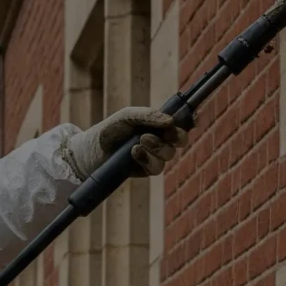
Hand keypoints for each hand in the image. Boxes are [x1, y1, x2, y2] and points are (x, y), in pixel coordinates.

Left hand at [62, 106, 189, 177]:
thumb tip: (170, 121)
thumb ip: (147, 116)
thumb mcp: (127, 116)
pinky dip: (147, 158)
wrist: (92, 150)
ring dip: (156, 147)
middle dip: (175, 136)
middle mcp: (160, 140)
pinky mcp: (146, 170)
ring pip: (169, 154)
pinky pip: (156, 167)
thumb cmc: (110, 130)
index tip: (194, 117)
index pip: (181, 122)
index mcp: (158, 124)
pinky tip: (135, 152)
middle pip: (181, 140)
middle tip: (165, 132)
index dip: (190, 121)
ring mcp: (154, 156)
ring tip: (139, 141)